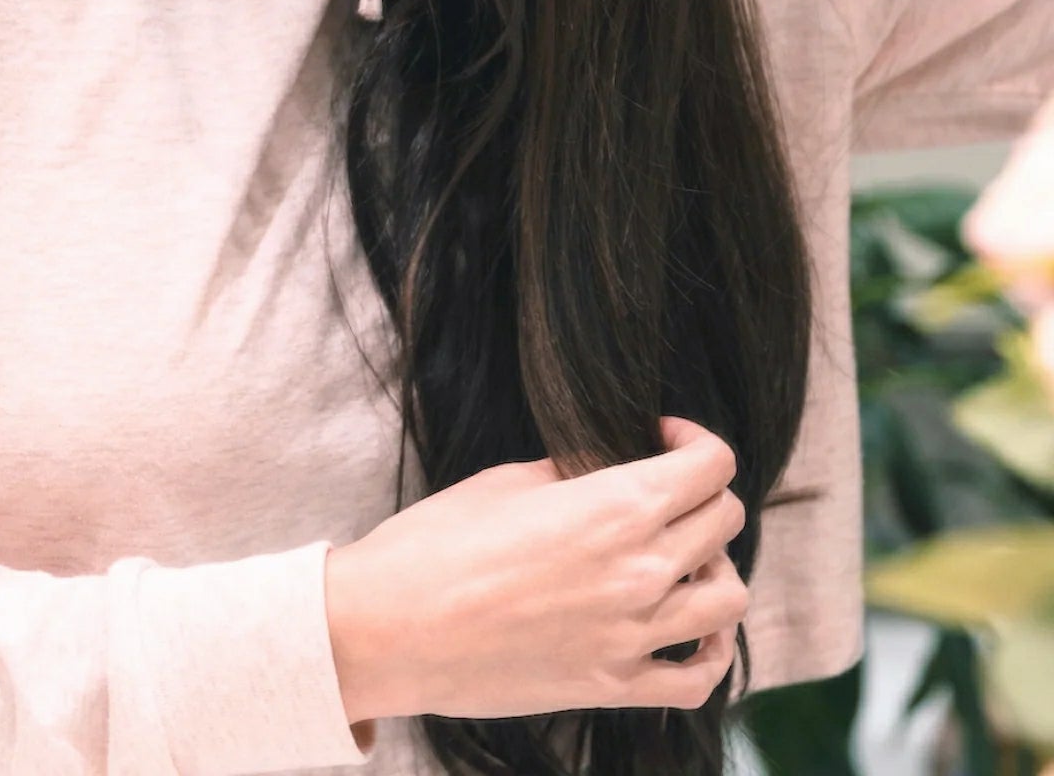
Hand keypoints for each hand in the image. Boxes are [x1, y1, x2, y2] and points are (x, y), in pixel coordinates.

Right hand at [324, 414, 747, 721]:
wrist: (393, 627)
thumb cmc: (435, 544)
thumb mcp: (506, 482)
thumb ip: (573, 474)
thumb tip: (604, 469)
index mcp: (613, 508)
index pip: (709, 465)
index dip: (694, 440)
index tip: (662, 436)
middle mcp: (639, 571)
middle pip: (724, 521)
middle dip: (703, 492)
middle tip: (664, 486)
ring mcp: (633, 636)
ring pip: (729, 598)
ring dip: (715, 566)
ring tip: (677, 556)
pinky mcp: (613, 686)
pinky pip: (699, 677)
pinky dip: (710, 650)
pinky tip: (688, 628)